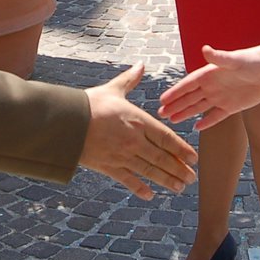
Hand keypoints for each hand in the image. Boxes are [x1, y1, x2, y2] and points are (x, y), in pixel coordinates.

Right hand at [80, 64, 196, 199]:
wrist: (65, 122)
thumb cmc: (90, 103)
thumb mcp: (113, 90)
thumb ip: (130, 79)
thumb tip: (141, 64)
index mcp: (138, 121)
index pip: (167, 138)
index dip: (182, 150)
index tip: (194, 159)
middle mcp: (134, 141)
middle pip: (162, 158)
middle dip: (179, 169)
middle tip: (191, 178)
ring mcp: (122, 156)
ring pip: (150, 171)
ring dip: (166, 180)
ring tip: (179, 188)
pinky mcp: (108, 166)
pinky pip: (128, 180)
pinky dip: (140, 188)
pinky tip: (150, 195)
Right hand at [159, 45, 259, 129]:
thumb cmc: (254, 60)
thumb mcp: (235, 60)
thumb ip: (219, 57)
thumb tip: (205, 49)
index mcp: (210, 74)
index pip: (188, 85)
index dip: (175, 92)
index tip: (162, 100)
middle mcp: (213, 85)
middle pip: (189, 97)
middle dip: (175, 105)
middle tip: (160, 114)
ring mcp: (221, 96)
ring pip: (199, 107)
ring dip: (185, 113)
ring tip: (171, 120)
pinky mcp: (233, 106)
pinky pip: (216, 116)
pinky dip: (207, 122)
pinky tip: (197, 127)